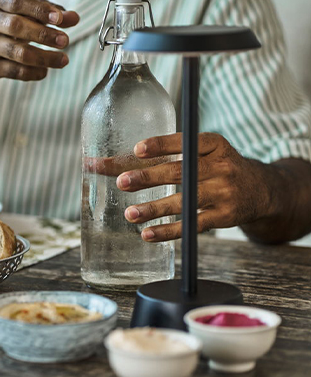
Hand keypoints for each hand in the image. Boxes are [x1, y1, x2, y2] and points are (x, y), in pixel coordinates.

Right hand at [0, 0, 79, 80]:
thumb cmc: (4, 23)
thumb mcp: (22, 12)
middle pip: (17, 27)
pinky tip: (45, 71)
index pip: (18, 3)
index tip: (59, 18)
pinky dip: (33, 72)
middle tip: (65, 41)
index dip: (39, 10)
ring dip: (44, 58)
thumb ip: (49, 12)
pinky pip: (14, 71)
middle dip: (44, 35)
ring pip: (18, 53)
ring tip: (64, 60)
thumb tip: (74, 18)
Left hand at [118, 133, 270, 241]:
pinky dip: (168, 231)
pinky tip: (148, 234)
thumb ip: (167, 154)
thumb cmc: (219, 168)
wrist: (262, 190)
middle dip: (149, 177)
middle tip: (122, 182)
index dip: (161, 145)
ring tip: (130, 214)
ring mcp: (224, 192)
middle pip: (180, 171)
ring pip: (185, 200)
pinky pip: (192, 224)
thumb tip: (114, 162)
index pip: (185, 142)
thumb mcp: (204, 152)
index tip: (137, 149)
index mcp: (213, 144)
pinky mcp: (224, 216)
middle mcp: (221, 166)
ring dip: (155, 208)